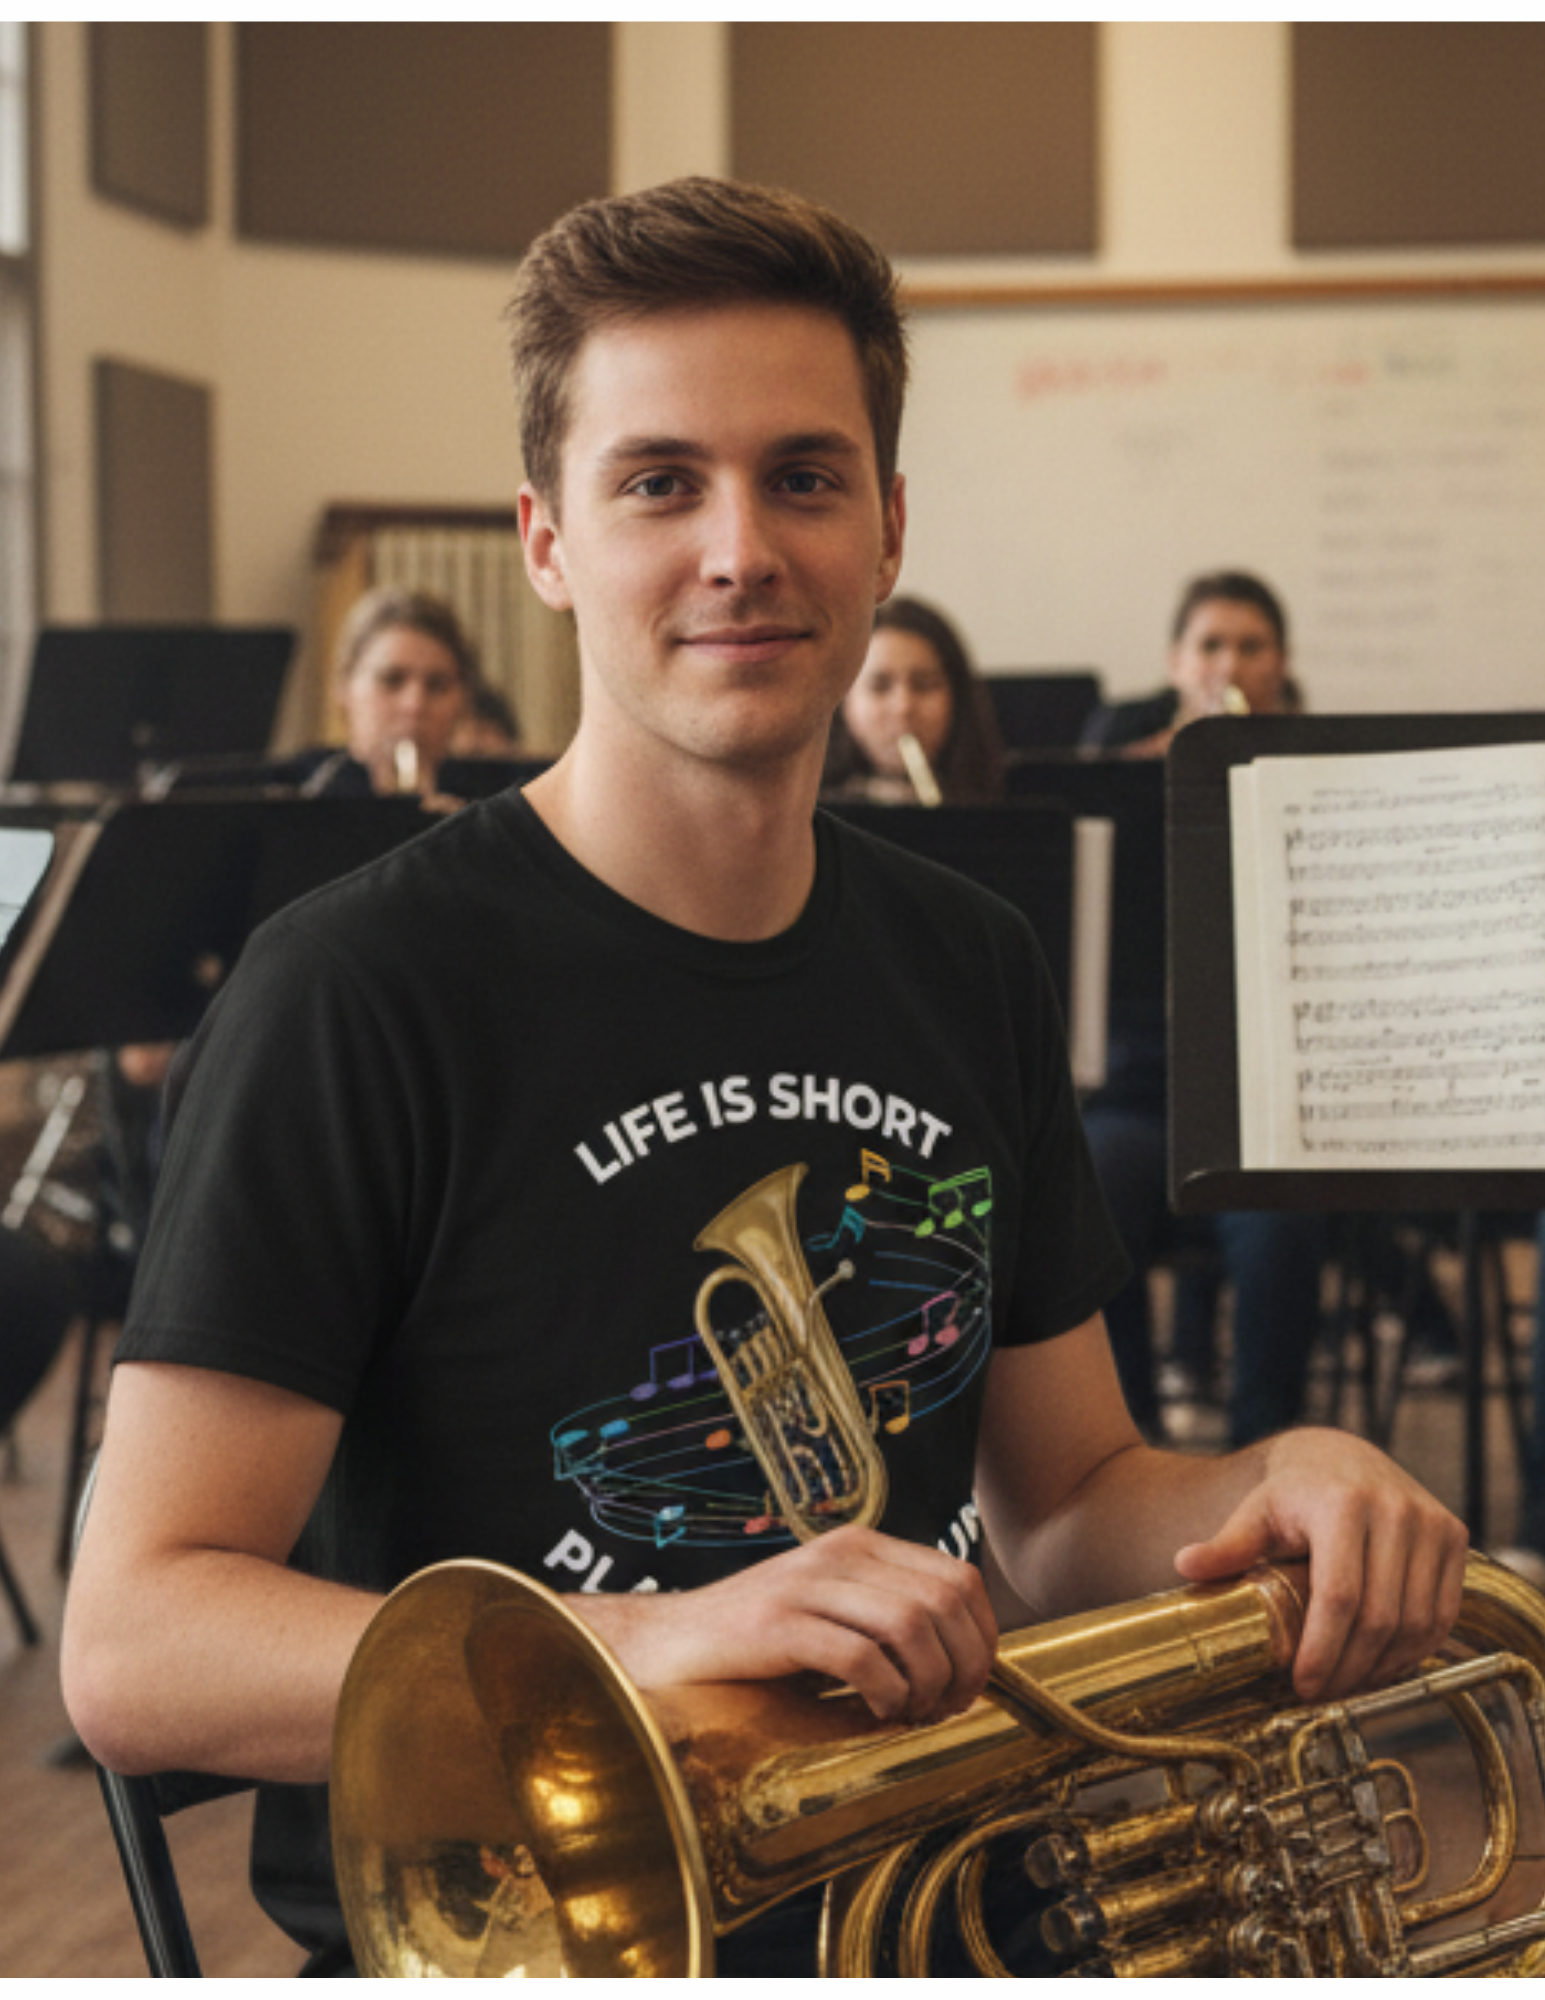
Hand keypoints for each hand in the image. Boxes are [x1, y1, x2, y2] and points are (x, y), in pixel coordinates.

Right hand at [573, 1524, 996, 1726]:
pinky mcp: (775, 1624)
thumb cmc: (756, 1645)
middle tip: (943, 1708)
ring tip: (908, 1712)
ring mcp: (806, 1584)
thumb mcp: (832, 1615)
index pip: (959, 1578)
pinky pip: (860, 1656)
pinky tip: (873, 1714)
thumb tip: (965, 1665)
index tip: (969, 1685)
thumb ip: (888, 1621)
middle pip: (945, 1600)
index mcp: (860, 1546)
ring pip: (911, 1624)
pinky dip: (884, 1694)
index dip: (981, 1638)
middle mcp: (839, 1553)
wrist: (665, 1647)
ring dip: (927, 1683)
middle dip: (963, 1665)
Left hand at [1171, 1427, 1467, 1701]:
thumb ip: (1226, 1544)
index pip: (1340, 1595)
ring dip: (1384, 1665)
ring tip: (1349, 1683)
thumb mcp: (1256, 1512)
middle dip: (1350, 1667)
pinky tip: (1384, 1662)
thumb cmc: (1293, 1491)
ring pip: (1416, 1621)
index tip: (1302, 1684)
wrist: (1342, 1456)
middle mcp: (1395, 1511)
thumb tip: (1184, 1566)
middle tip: (1322, 1692)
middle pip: (1380, 1616)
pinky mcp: (1454, 1537)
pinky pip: (1443, 1612)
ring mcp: (1430, 1524)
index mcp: (1342, 1504)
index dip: (1323, 1649)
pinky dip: (1416, 1647)